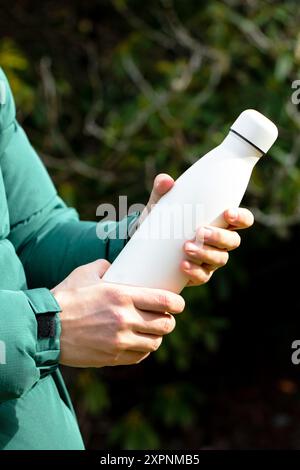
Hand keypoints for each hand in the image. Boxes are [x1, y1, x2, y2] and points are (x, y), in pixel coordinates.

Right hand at [51, 260, 184, 367]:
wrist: (45, 328)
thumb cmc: (65, 298)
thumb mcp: (84, 274)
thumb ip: (103, 266)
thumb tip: (112, 265)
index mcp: (123, 296)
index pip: (165, 301)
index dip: (178, 304)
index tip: (178, 304)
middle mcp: (125, 320)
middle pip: (165, 324)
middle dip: (168, 320)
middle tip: (163, 316)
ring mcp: (120, 341)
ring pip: (154, 342)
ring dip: (156, 336)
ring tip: (150, 330)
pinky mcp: (112, 358)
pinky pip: (140, 357)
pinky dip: (142, 350)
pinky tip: (137, 343)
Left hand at [142, 174, 253, 286]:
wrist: (146, 247)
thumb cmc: (161, 221)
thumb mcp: (159, 204)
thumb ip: (161, 189)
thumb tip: (166, 180)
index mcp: (219, 221)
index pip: (242, 220)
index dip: (241, 217)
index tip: (227, 213)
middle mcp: (220, 242)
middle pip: (233, 241)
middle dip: (219, 236)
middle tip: (200, 231)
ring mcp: (210, 259)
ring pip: (220, 259)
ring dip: (205, 253)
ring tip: (186, 247)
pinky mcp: (198, 274)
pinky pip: (202, 276)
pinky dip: (194, 271)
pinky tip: (182, 265)